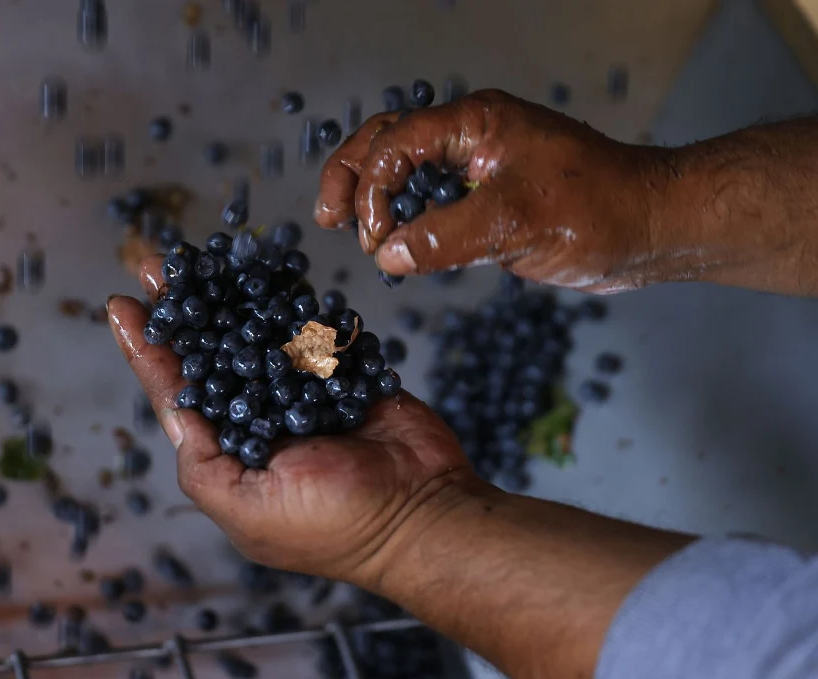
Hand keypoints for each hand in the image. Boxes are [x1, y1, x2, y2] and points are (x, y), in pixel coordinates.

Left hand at [106, 257, 487, 586]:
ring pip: (258, 334)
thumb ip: (202, 462)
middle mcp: (261, 421)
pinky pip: (309, 329)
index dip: (149, 350)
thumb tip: (172, 409)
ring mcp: (302, 393)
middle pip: (212, 354)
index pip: (180, 396)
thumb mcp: (245, 508)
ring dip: (228, 294)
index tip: (123, 305)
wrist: (425, 510)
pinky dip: (288, 300)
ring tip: (201, 254)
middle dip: (184, 309)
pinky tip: (263, 268)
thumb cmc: (332, 521)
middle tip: (157, 264)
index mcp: (232, 456)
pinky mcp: (340, 371)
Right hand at [315, 89, 661, 293]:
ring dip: (375, 198)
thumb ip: (447, 237)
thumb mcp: (517, 223)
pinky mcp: (487, 198)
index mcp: (476, 124)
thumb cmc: (598, 211)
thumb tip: (390, 255)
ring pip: (406, 170)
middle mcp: (471, 138)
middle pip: (387, 143)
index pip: (397, 143)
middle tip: (328, 217)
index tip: (375, 237)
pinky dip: (406, 220)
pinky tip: (397, 245)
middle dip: (352, 178)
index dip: (373, 188)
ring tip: (354, 231)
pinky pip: (432, 201)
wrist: (649, 228)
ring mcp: (479, 167)